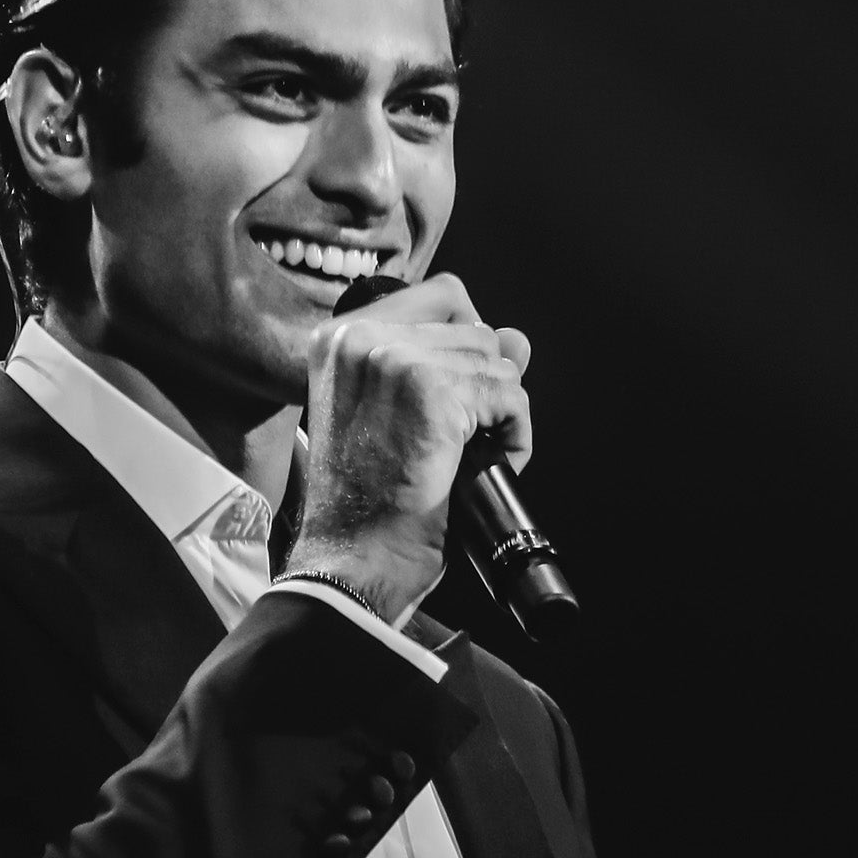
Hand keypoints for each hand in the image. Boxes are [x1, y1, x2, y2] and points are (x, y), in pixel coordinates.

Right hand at [288, 273, 532, 622]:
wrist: (351, 561)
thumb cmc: (368, 503)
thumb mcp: (397, 416)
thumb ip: (454, 365)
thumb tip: (518, 338)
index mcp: (340, 337)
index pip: (441, 295)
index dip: (467, 344)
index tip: (460, 394)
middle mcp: (361, 337)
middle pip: (476, 330)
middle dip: (486, 387)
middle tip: (464, 439)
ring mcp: (396, 361)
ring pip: (497, 362)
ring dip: (501, 413)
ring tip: (471, 456)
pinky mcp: (433, 395)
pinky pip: (510, 395)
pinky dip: (515, 435)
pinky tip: (489, 464)